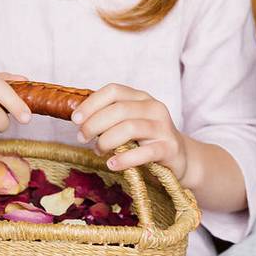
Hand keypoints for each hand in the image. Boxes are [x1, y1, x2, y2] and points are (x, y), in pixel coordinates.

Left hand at [71, 84, 190, 180]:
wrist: (179, 157)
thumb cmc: (146, 140)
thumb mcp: (129, 123)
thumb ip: (108, 118)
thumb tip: (77, 118)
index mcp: (141, 98)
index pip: (113, 91)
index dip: (91, 103)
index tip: (75, 119)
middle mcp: (154, 108)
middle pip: (119, 109)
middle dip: (94, 124)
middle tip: (82, 138)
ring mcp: (163, 128)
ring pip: (129, 128)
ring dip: (106, 141)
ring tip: (98, 151)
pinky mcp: (169, 148)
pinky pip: (144, 152)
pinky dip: (124, 159)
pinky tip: (112, 164)